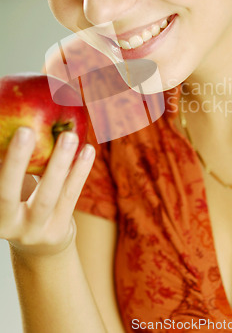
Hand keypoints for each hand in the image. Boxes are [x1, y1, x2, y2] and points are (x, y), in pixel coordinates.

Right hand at [0, 127, 94, 256]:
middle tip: (26, 130)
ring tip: (70, 136)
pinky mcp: (57, 231)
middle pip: (7, 193)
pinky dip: (79, 172)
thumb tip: (13, 118)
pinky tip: (88, 150)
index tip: (13, 132)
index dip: (2, 161)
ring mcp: (32, 231)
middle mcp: (5, 224)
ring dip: (59, 163)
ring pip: (47, 196)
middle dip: (16, 161)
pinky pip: (70, 197)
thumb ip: (9, 162)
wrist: (39, 247)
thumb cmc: (19, 201)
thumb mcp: (10, 187)